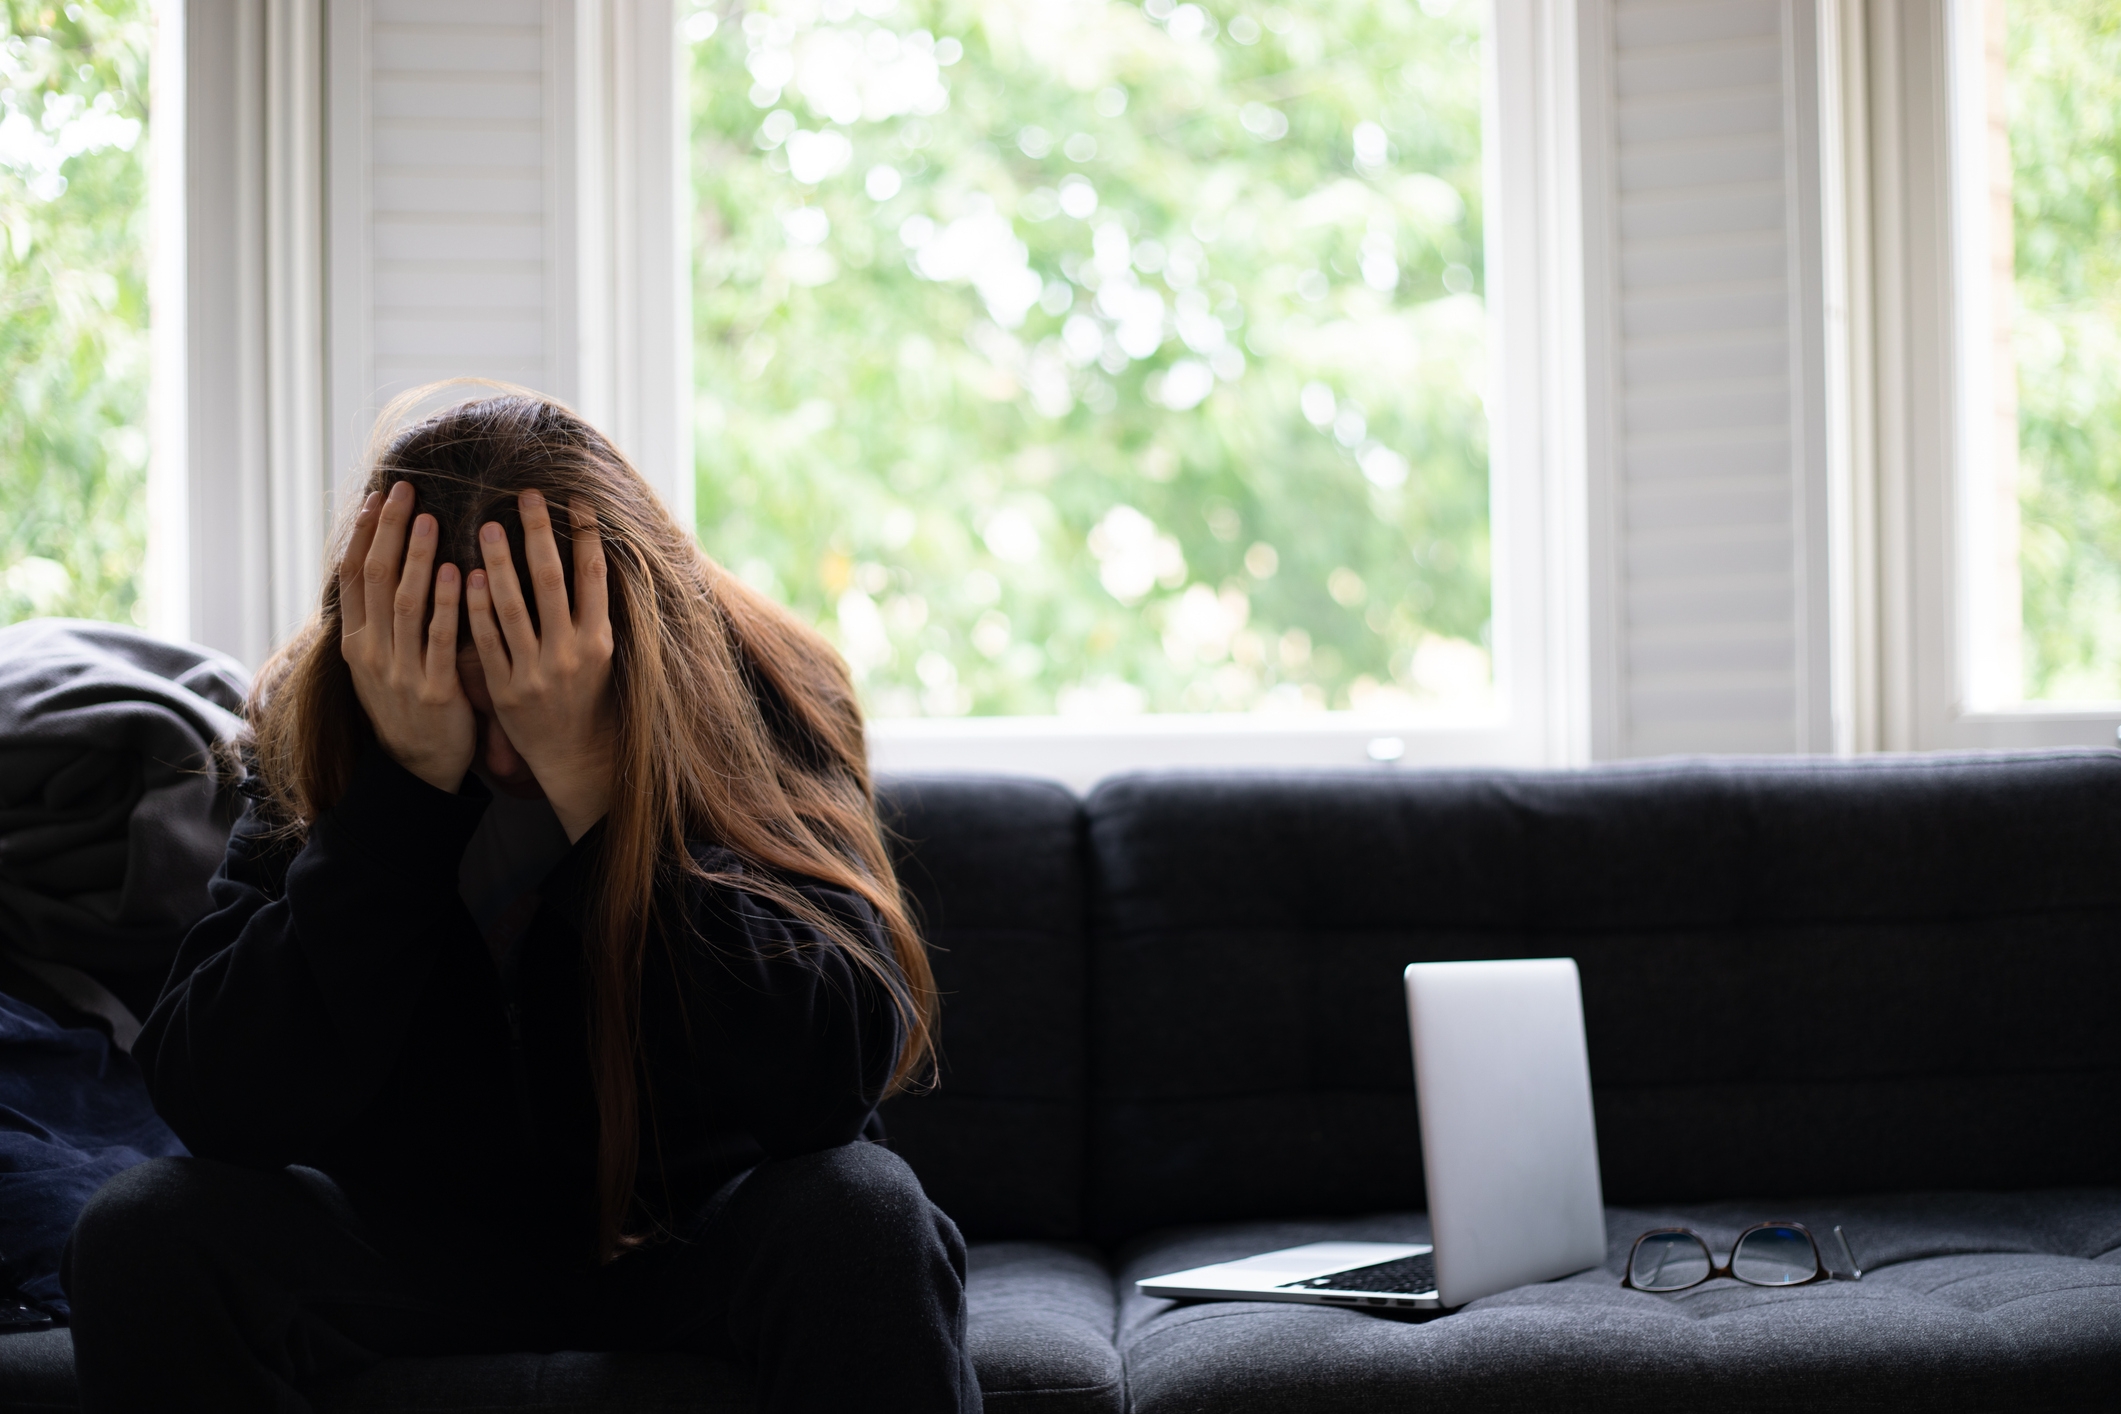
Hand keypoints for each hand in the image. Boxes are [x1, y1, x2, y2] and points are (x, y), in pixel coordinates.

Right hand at [339, 482, 475, 793]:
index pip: (353, 575)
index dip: (366, 534)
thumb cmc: (405, 704)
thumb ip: (380, 619)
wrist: (417, 767)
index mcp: (355, 642)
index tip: (380, 497)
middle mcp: (371, 652)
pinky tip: (460, 572)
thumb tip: (382, 564)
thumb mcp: (379, 661)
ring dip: (418, 558)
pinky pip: (441, 639)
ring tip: (430, 519)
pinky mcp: (434, 690)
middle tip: (407, 490)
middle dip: (391, 531)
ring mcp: (400, 671)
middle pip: (376, 579)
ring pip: (405, 603)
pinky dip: (449, 604)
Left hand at [465, 491, 614, 841]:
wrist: (575, 754)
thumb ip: (593, 607)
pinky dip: (477, 608)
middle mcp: (570, 653)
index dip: (586, 533)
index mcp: (600, 640)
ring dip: (500, 563)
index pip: (594, 575)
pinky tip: (466, 577)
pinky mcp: (504, 688)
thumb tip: (594, 551)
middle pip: (552, 581)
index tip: (574, 497)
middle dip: (539, 534)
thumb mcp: (603, 651)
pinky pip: (487, 640)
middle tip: (525, 494)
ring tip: (488, 526)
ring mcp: (535, 671)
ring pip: (514, 607)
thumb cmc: (589, 693)